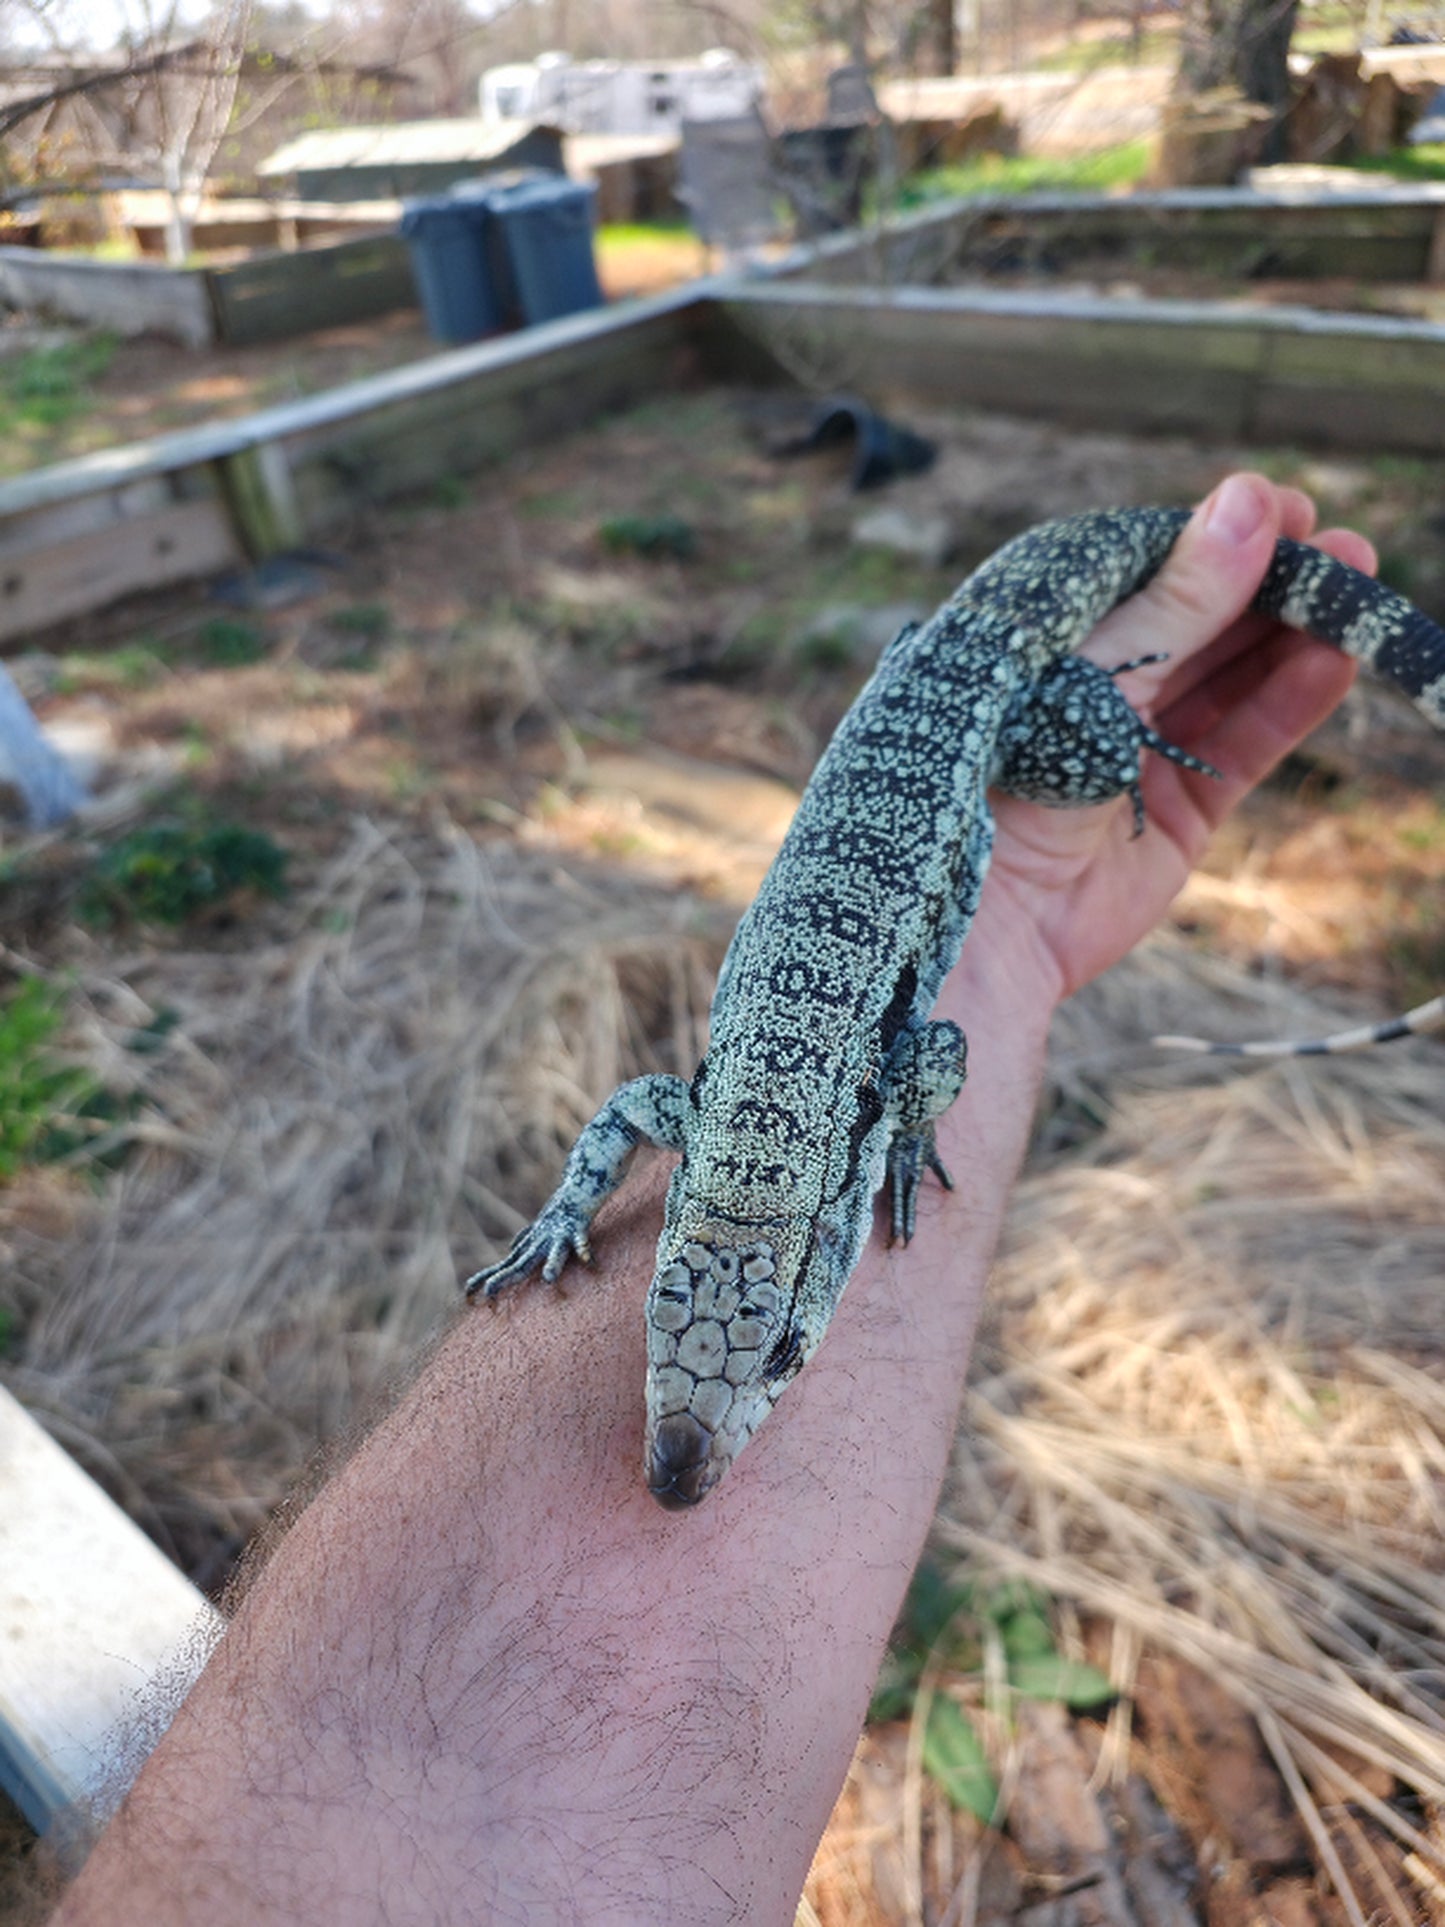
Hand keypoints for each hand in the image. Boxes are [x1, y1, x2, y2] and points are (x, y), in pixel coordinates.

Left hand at [977, 473, 1374, 1006]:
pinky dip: (1288, 703)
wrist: (995, 919)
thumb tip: (1252, 501)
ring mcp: (1139, 751)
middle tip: (1344, 548)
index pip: (1145, 570)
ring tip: (1356, 597)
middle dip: (1271, 583)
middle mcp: (1094, 691)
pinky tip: (1333, 661)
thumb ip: (1178, 599)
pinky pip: (1243, 744)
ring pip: (1229, 678)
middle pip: (1199, 621)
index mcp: (1049, 642)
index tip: (1287, 508)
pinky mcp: (1178, 811)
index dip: (1216, 538)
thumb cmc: (1013, 777)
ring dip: (1292, 636)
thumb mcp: (1098, 672)